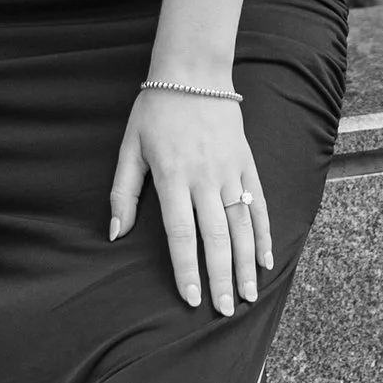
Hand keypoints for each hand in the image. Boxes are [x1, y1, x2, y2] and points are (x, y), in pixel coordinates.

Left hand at [109, 87, 272, 318]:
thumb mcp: (129, 148)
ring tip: (248, 295)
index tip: (192, 299)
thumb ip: (123, 194)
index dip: (187, 269)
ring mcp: (230, 171)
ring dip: (246, 264)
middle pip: (216, 237)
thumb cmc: (155, 111)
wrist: (193, 72)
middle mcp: (205, 178)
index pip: (182, 234)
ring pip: (242, 225)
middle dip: (221, 277)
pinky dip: (264, 234)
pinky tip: (265, 260)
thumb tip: (116, 234)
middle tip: (224, 310)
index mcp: (173, 177)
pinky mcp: (246, 164)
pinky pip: (259, 205)